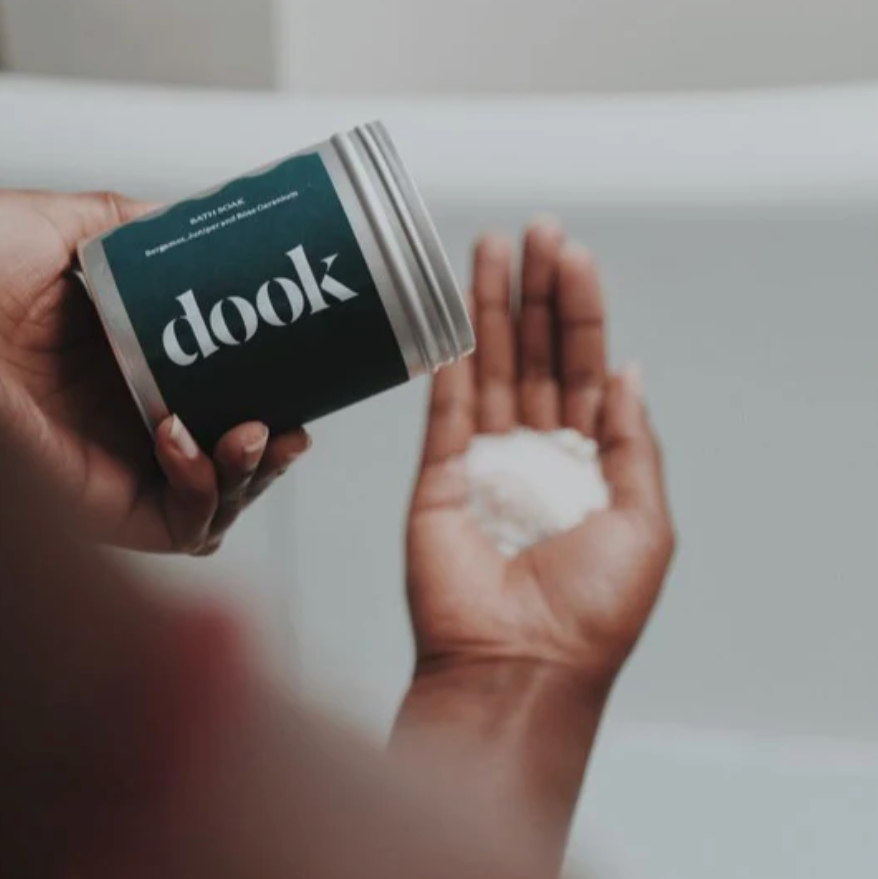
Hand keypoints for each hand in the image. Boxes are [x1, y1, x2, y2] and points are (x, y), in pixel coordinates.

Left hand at [0, 190, 309, 553]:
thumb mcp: (60, 227)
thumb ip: (127, 224)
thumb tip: (190, 219)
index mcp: (128, 373)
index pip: (216, 403)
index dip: (265, 402)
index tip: (300, 384)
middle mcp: (129, 429)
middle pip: (229, 464)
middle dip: (271, 454)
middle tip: (290, 427)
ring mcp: (118, 471)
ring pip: (217, 505)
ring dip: (250, 476)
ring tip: (250, 432)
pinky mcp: (102, 509)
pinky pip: (181, 525)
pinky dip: (201, 489)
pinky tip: (181, 439)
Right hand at [407, 220, 674, 691]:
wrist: (521, 664)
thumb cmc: (592, 610)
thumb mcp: (645, 522)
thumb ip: (632, 444)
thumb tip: (629, 373)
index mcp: (589, 462)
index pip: (584, 368)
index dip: (581, 311)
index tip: (573, 256)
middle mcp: (536, 452)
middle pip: (536, 354)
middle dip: (535, 293)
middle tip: (533, 232)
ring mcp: (484, 458)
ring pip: (489, 366)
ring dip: (489, 308)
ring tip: (489, 248)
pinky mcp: (438, 472)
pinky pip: (445, 402)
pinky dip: (451, 355)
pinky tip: (454, 310)